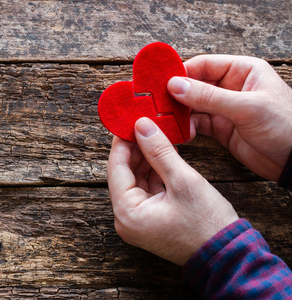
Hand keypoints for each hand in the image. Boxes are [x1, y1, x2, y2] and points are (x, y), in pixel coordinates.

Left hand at [108, 117, 238, 265]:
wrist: (226, 255)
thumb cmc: (207, 223)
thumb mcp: (183, 180)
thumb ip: (159, 151)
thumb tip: (142, 125)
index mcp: (127, 213)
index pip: (116, 168)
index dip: (122, 142)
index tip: (128, 121)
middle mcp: (125, 219)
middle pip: (123, 174)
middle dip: (135, 148)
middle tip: (144, 125)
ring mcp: (136, 221)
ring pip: (135, 180)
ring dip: (144, 159)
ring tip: (155, 136)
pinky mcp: (148, 220)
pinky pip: (145, 190)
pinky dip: (152, 173)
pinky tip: (162, 155)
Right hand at [168, 55, 291, 180]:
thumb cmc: (284, 126)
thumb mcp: (246, 107)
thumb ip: (209, 96)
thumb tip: (176, 85)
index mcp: (242, 71)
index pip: (204, 64)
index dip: (182, 73)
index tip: (161, 83)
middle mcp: (231, 86)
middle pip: (194, 85)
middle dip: (176, 94)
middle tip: (158, 104)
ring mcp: (225, 108)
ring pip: (193, 105)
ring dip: (179, 113)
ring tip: (167, 120)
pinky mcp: (221, 128)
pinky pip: (197, 123)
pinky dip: (187, 128)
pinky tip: (182, 133)